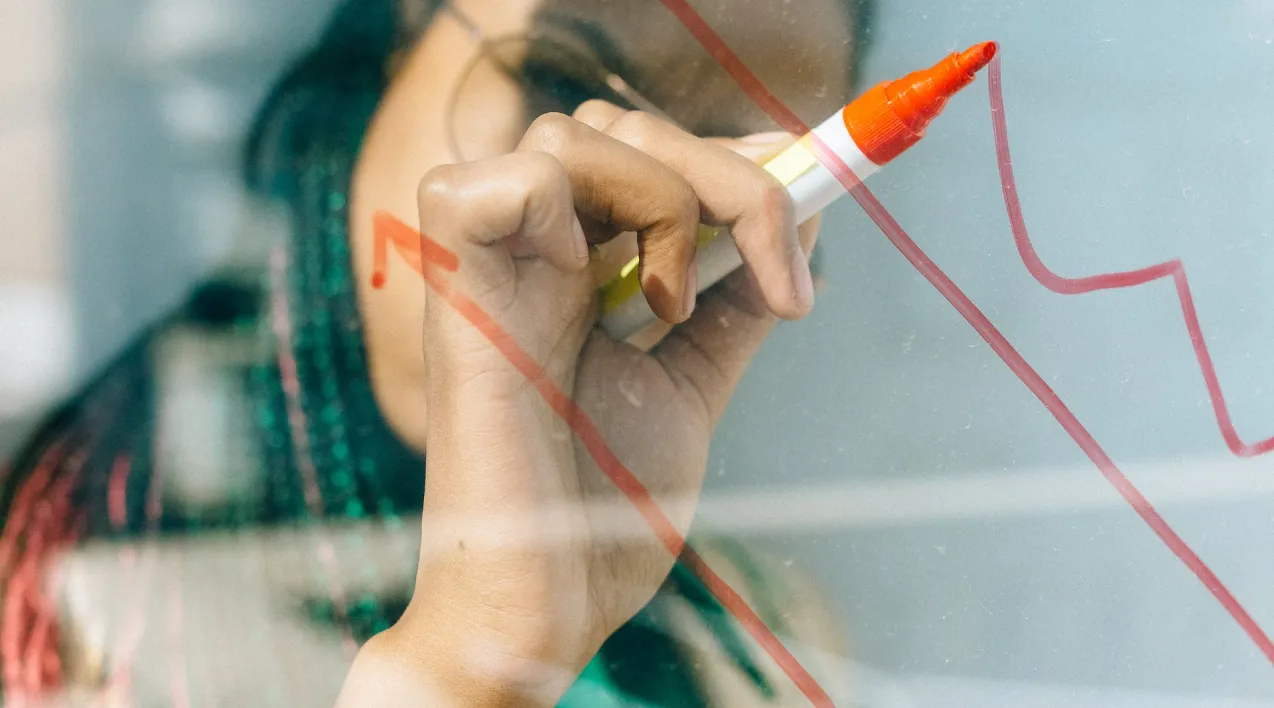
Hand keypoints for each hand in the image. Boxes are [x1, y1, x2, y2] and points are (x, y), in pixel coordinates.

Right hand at [344, 102, 820, 705]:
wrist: (547, 601)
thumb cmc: (602, 511)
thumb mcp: (689, 386)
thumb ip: (730, 308)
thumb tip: (801, 234)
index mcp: (572, 272)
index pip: (642, 149)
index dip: (728, 153)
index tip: (806, 191)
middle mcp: (527, 256)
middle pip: (617, 125)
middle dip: (726, 178)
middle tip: (775, 275)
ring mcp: (488, 268)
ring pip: (573, 134)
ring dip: (665, 200)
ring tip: (673, 309)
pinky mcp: (456, 294)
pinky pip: (497, 182)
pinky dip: (574, 209)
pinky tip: (611, 292)